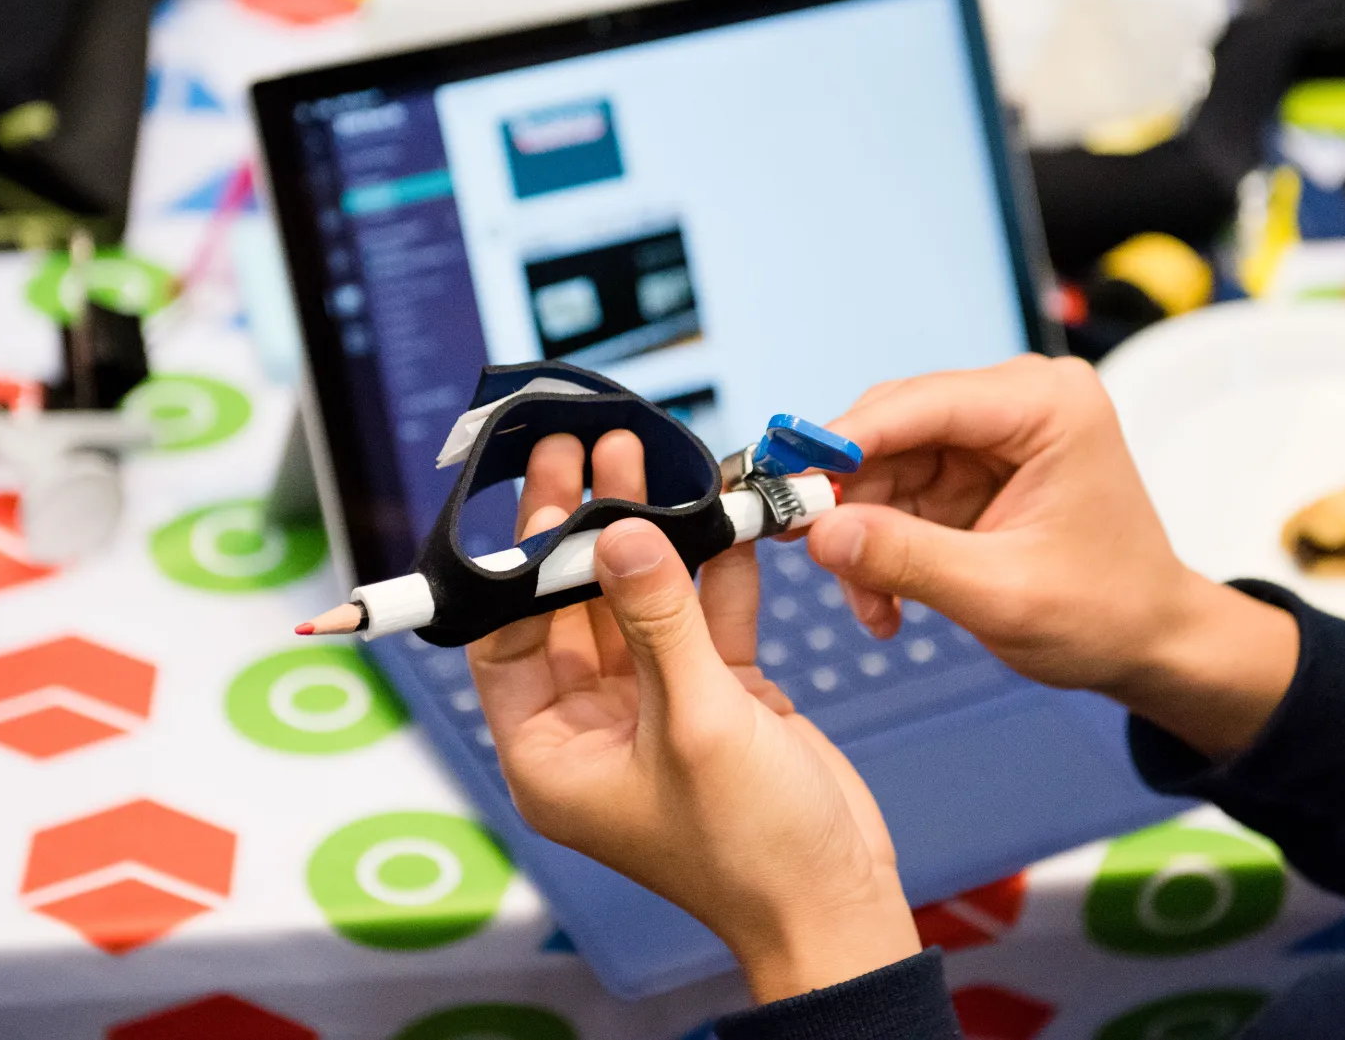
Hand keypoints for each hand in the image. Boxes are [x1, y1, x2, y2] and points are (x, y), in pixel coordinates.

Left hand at [467, 431, 920, 1002]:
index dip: (521, 563)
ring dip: (648, 533)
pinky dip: (711, 565)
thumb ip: (659, 620)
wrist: (839, 897)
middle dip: (586, 527)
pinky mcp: (714, 695)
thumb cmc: (751, 849)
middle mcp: (593, 726)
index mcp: (552, 753)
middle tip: (591, 448)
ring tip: (646, 455)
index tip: (548, 492)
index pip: (506, 639)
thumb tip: (622, 530)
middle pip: (571, 605)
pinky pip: (699, 615)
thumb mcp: (696, 724)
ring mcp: (655, 706)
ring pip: (638, 600)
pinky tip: (718, 508)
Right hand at [804, 356, 1297, 758]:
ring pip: (881, 466)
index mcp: (1047, 405)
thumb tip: (820, 532)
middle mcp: (1016, 404)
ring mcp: (988, 438)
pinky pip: (895, 496)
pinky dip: (879, 547)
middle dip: (844, 493)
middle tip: (798, 543)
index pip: (923, 402)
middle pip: (892, 427)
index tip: (785, 476)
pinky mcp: (968, 473)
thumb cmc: (1110, 612)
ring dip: (860, 534)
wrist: (1151, 644)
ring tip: (868, 603)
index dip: (845, 439)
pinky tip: (884, 601)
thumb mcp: (1002, 594)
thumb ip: (907, 559)